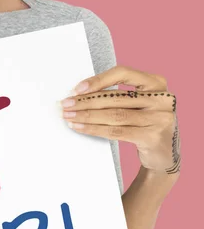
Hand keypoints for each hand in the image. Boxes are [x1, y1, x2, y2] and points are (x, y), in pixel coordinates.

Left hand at [60, 65, 180, 174]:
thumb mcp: (138, 106)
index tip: (77, 89)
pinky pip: (116, 132)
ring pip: (114, 115)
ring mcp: (159, 118)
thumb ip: (118, 98)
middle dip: (86, 101)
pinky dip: (95, 129)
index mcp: (156, 83)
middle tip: (65, 105)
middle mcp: (161, 98)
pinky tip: (80, 128)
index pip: (123, 73)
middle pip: (115, 97)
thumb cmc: (144, 125)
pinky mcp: (152, 137)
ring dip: (87, 116)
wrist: (164, 154)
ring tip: (68, 117)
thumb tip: (80, 95)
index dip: (98, 80)